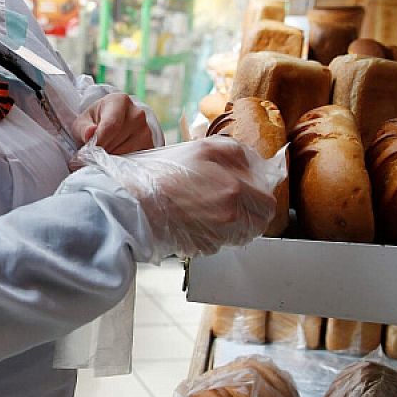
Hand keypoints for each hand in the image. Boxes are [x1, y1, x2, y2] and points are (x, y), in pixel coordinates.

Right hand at [66, 136, 283, 261]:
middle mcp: (231, 214)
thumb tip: (256, 163)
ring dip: (233, 222)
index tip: (249, 188)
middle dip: (250, 210)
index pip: (268, 199)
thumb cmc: (158, 173)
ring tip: (208, 206)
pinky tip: (193, 218)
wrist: (128, 202)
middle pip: (259, 220)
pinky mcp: (202, 248)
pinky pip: (219, 242)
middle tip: (231, 198)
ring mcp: (217, 234)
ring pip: (241, 232)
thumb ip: (236, 153)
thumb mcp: (200, 148)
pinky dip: (213, 232)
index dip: (259, 192)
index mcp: (234, 187)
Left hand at [73, 93, 157, 153]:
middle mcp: (137, 113)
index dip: (99, 141)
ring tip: (104, 154)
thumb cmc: (95, 121)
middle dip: (103, 151)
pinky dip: (122, 163)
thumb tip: (90, 133)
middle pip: (118, 140)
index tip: (88, 151)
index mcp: (120, 101)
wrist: (112, 124)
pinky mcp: (150, 144)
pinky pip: (135, 159)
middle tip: (93, 154)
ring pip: (126, 151)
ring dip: (112, 158)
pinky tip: (115, 157)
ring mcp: (146, 129)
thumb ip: (84, 128)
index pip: (111, 125)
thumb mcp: (83, 122)